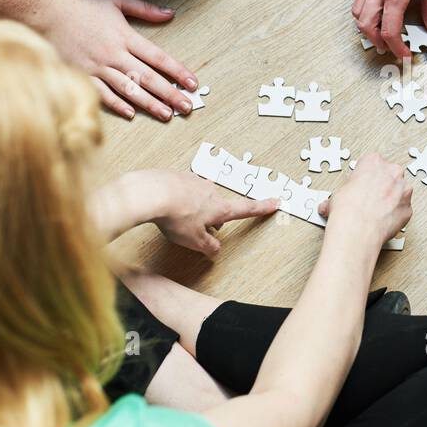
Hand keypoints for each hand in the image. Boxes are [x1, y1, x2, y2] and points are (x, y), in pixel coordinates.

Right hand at [30, 0, 195, 120]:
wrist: (45, 12)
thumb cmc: (81, 6)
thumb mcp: (116, 1)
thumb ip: (145, 9)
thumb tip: (171, 13)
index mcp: (125, 36)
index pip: (159, 57)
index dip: (178, 72)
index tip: (193, 83)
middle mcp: (114, 54)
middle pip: (148, 78)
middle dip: (170, 94)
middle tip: (187, 107)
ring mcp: (98, 67)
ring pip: (129, 89)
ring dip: (150, 103)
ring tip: (167, 115)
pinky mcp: (82, 75)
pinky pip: (102, 93)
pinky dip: (117, 104)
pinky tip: (131, 113)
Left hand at [146, 170, 279, 257]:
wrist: (152, 193)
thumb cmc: (175, 216)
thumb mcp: (194, 241)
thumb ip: (208, 246)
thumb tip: (215, 250)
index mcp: (220, 208)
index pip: (247, 209)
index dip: (262, 208)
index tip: (275, 202)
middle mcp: (210, 191)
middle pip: (217, 206)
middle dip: (211, 217)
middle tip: (198, 229)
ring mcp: (194, 181)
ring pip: (199, 197)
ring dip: (193, 208)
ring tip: (177, 218)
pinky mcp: (177, 176)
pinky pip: (182, 190)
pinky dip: (178, 199)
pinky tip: (166, 207)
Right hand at [319, 154, 412, 248]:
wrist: (357, 229)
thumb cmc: (348, 209)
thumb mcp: (337, 194)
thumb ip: (343, 194)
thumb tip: (332, 204)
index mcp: (374, 162)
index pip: (372, 162)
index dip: (366, 175)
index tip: (362, 183)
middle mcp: (392, 172)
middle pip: (390, 174)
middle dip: (382, 185)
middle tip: (371, 197)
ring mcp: (404, 190)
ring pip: (400, 191)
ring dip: (391, 199)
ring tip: (377, 211)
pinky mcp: (408, 208)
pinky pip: (403, 209)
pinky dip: (395, 215)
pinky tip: (384, 221)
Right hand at [352, 0, 426, 57]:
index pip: (388, 31)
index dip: (396, 48)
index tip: (404, 55)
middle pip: (365, 25)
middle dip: (376, 41)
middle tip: (390, 48)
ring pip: (357, 11)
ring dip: (368, 26)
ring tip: (383, 32)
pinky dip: (366, 9)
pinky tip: (381, 10)